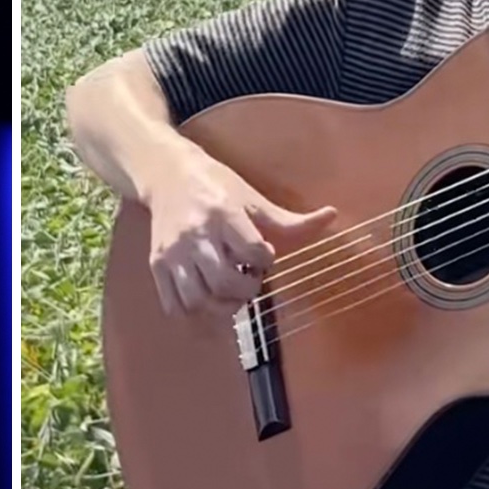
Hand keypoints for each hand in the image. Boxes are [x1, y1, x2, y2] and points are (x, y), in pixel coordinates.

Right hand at [144, 150, 336, 317]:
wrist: (167, 174)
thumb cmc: (215, 185)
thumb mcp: (252, 197)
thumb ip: (289, 219)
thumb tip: (332, 216)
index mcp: (224, 215)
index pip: (254, 252)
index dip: (265, 260)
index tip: (263, 255)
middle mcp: (196, 235)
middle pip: (225, 281)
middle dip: (246, 289)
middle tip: (249, 280)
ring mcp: (173, 253)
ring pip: (198, 299)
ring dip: (221, 307)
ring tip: (229, 294)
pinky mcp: (157, 265)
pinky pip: (174, 305)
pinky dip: (193, 314)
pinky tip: (207, 302)